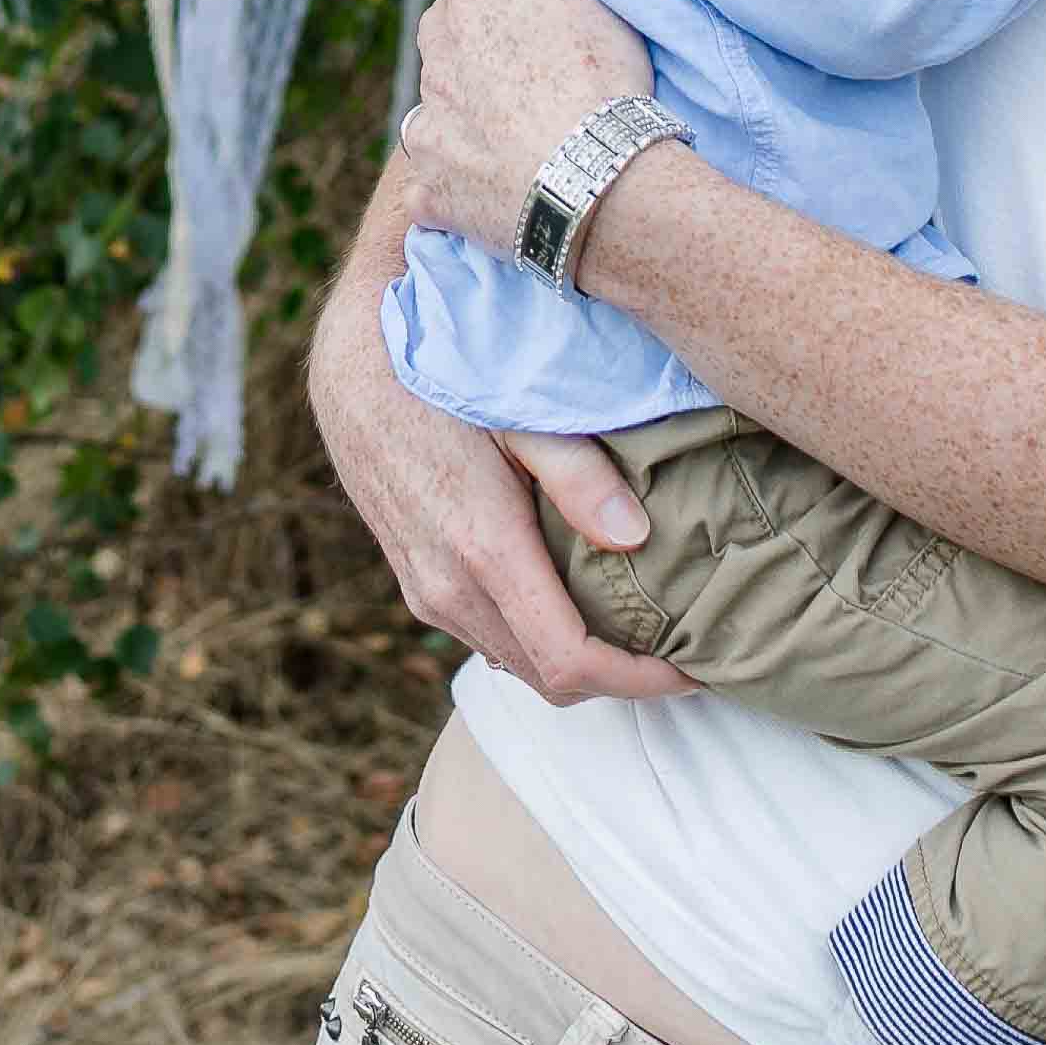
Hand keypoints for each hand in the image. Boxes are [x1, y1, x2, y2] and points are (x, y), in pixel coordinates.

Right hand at [308, 301, 697, 703]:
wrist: (355, 364)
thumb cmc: (445, 376)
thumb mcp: (521, 412)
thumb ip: (580, 477)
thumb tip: (637, 537)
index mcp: (485, 551)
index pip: (571, 662)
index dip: (637, 680)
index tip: (690, 668)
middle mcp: (449, 588)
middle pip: (548, 680)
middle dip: (618, 680)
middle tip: (678, 651)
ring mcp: (426, 591)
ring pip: (516, 663)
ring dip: (576, 663)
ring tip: (636, 630)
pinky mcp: (416, 582)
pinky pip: (487, 637)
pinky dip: (537, 641)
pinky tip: (572, 601)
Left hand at [398, 0, 658, 256]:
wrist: (596, 187)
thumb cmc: (597, 80)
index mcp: (464, 12)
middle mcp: (432, 69)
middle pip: (440, 30)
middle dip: (466, 26)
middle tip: (514, 43)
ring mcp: (427, 135)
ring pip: (432, 103)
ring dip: (456, 99)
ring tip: (507, 116)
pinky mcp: (431, 195)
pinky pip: (431, 178)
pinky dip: (453, 172)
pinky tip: (488, 177)